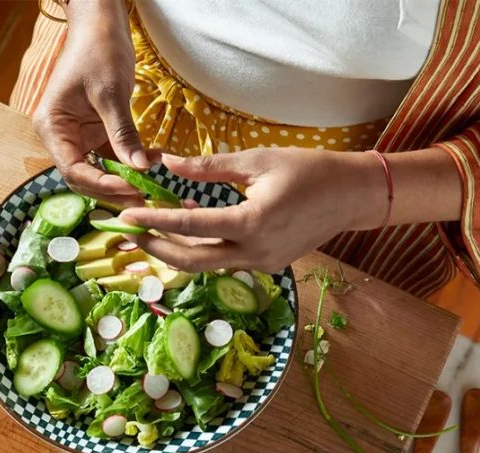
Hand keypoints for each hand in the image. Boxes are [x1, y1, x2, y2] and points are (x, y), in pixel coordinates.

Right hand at [31, 0, 147, 206]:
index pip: (72, 168)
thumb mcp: (111, 93)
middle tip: (142, 199)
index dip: (100, 184)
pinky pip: (113, 155)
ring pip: (99, 170)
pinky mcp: (97, 132)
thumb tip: (140, 168)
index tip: (129, 189)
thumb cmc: (97, 51)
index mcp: (52, 127)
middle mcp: (61, 136)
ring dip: (124, 181)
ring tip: (150, 189)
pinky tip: (153, 162)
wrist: (101, 25)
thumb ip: (123, 133)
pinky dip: (131, 161)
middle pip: (84, 176)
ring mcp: (80, 135)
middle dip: (111, 190)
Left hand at [120, 149, 392, 272]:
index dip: (154, 222)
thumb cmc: (310, 170)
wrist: (353, 196)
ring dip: (176, 249)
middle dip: (156, 247)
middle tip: (128, 232)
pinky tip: (188, 225)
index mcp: (252, 223)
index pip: (190, 227)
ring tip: (149, 229)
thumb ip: (209, 167)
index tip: (126, 217)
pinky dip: (202, 246)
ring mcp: (262, 263)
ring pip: (206, 264)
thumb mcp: (257, 160)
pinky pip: (224, 260)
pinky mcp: (266, 265)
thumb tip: (167, 162)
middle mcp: (255, 252)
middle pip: (190, 260)